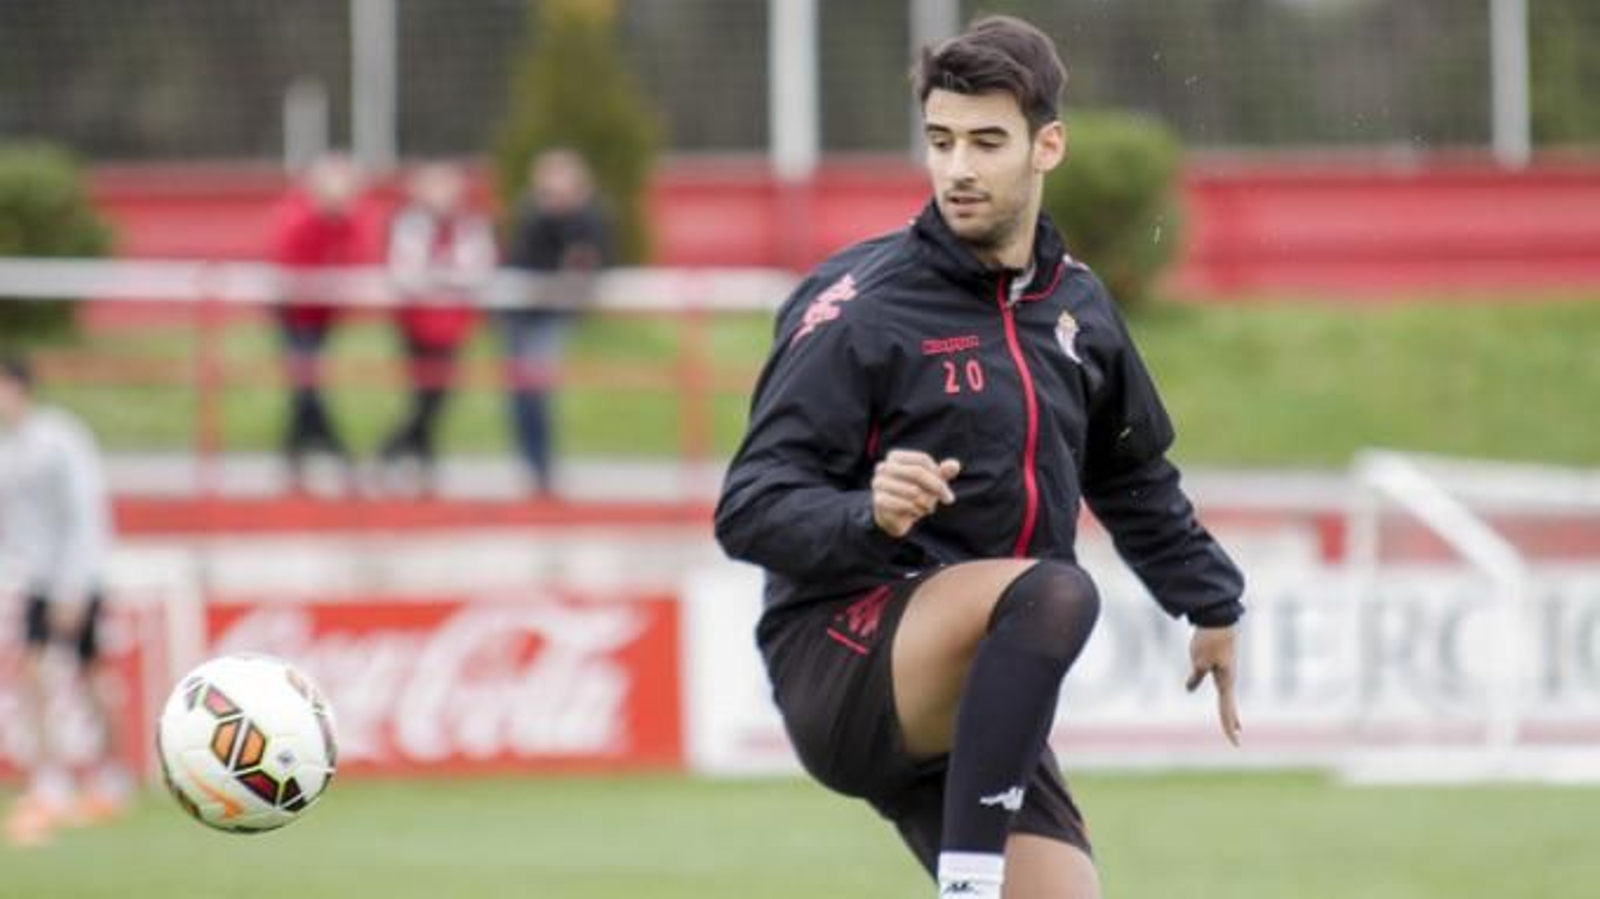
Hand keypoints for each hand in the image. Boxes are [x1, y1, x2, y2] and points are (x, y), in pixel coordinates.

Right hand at [870, 449, 960, 537]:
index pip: (922, 460)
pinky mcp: (878, 500)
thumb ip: (943, 473)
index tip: (947, 492)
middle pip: (917, 472)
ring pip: (913, 490)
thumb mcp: (931, 482)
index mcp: (895, 457)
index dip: (938, 475)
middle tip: (947, 500)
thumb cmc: (915, 494)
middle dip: (936, 488)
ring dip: (926, 502)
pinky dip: (915, 510)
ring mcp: (878, 483)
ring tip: (927, 507)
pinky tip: (916, 512)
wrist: (894, 517)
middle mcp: (883, 467)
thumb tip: (954, 465)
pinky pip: (904, 504)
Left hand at [1186, 625, 1241, 745]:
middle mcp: (1228, 678)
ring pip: (1227, 697)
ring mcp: (1226, 672)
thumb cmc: (1209, 640)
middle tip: (1236, 739)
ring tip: (1236, 726)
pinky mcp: (1221, 664)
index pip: (1227, 709)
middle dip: (1231, 722)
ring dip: (1230, 712)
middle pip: (1230, 705)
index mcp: (1226, 680)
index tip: (1235, 741)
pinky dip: (1223, 697)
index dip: (1228, 726)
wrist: (1218, 619)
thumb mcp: (1199, 660)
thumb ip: (1196, 676)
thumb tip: (1189, 689)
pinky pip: (1222, 686)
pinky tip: (1224, 698)